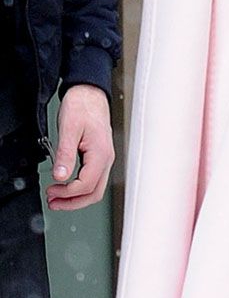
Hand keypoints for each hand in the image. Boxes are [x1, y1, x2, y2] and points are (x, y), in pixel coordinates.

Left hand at [45, 84, 114, 210]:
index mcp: (101, 153)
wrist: (90, 94)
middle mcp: (106, 158)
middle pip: (94, 193)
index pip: (86, 185)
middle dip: (73, 202)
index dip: (67, 193)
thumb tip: (60, 176)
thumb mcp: (69, 129)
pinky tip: (67, 185)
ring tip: (58, 197)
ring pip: (95, 189)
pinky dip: (79, 188)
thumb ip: (65, 154)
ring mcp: (104, 158)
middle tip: (54, 203)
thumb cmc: (82, 107)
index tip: (52, 191)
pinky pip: (93, 179)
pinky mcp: (99, 156)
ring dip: (76, 197)